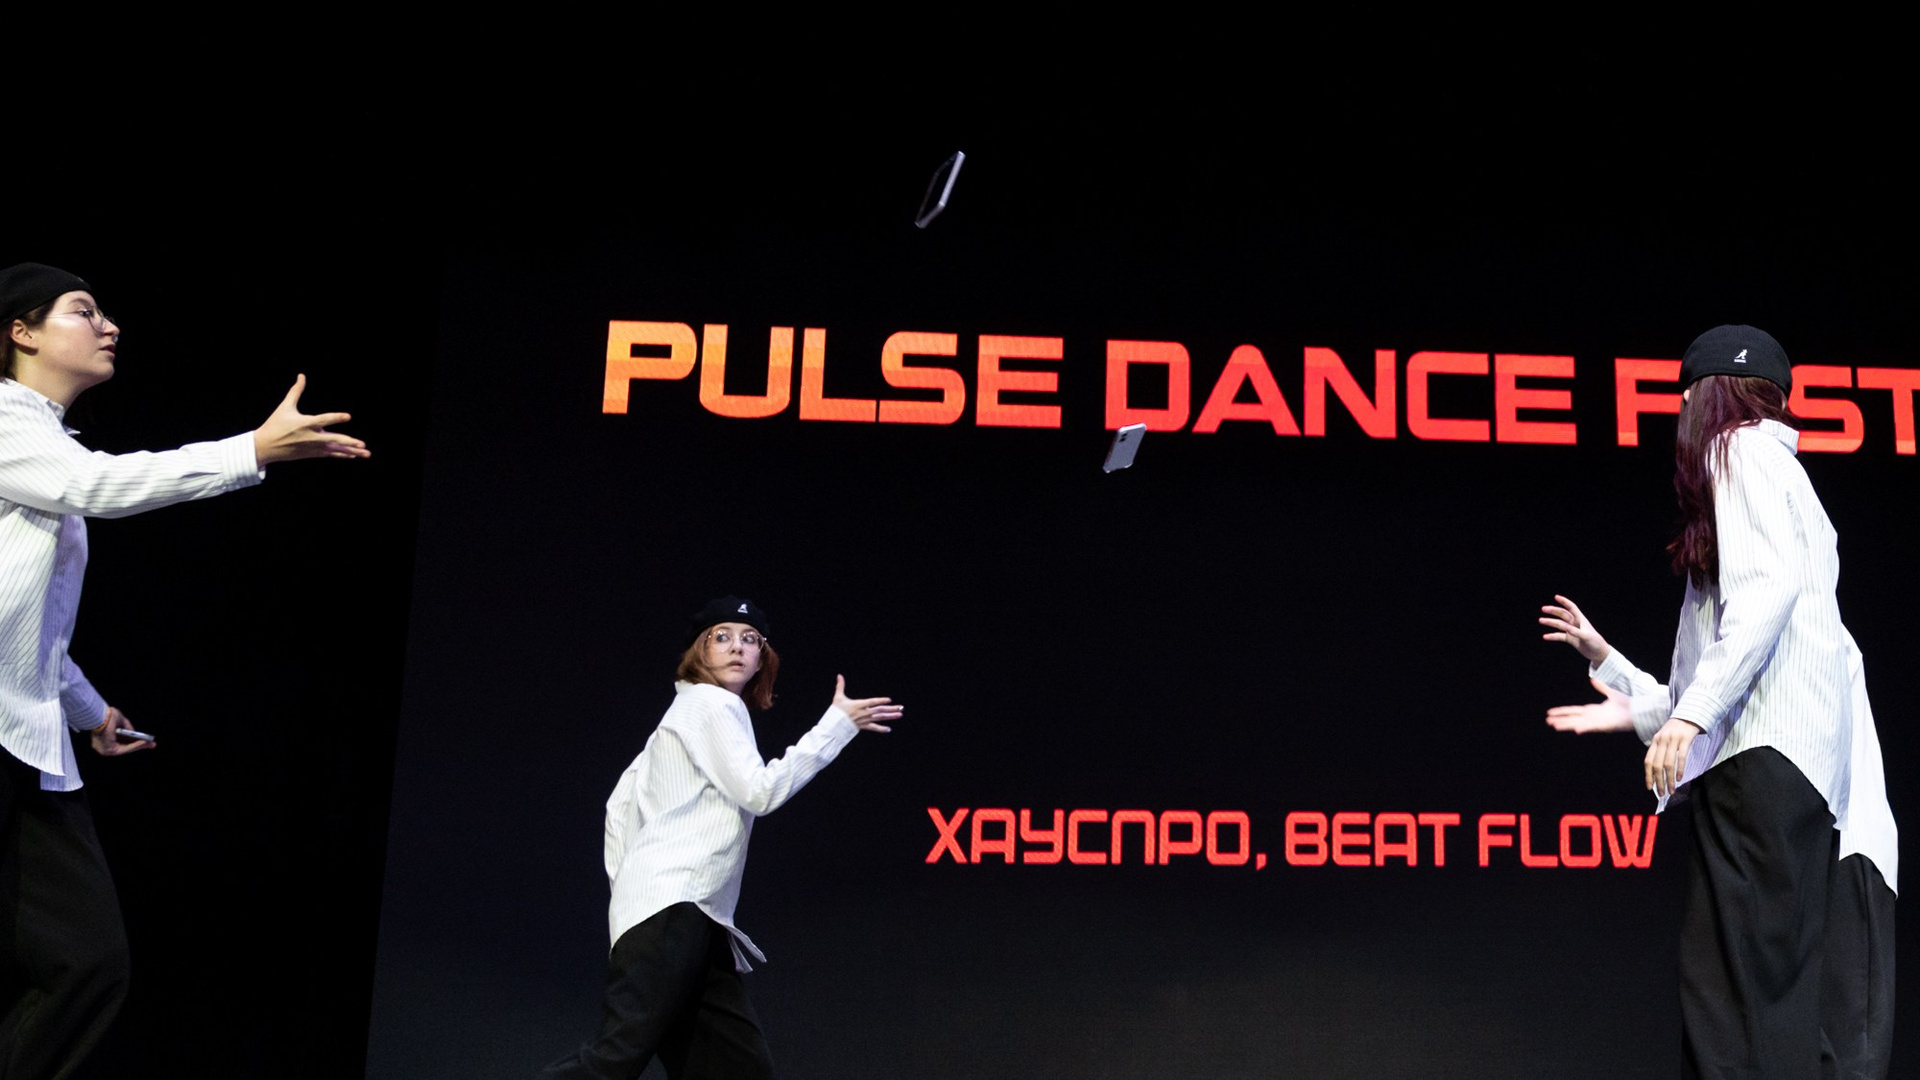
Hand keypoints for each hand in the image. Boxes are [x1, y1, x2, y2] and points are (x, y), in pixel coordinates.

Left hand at [90, 706, 153, 756]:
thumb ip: (126, 727)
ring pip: (125, 748)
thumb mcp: (119, 720)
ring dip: (139, 746)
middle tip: (150, 744)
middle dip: (138, 745)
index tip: (142, 740)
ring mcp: (105, 749)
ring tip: (150, 744)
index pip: (118, 741)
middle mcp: (102, 746)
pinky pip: (124, 749)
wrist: (99, 716)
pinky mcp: (108, 750)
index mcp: (102, 738)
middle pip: (124, 747)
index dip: (131, 741)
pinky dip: (135, 746)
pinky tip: (143, 743)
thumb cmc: (106, 716)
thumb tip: (134, 733)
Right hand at [253, 374, 370, 464]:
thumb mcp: (284, 407)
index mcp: (305, 423)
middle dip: (348, 442)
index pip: (323, 419)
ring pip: (335, 449)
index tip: (348, 416)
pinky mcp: (313, 453)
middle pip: (333, 439)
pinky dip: (342, 454)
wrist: (265, 446)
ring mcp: (313, 447)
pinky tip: (354, 454)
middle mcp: (311, 436)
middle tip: (362, 444)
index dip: (336, 417)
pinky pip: (331, 454)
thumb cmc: (275, 424)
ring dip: (352, 451)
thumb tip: (302, 375)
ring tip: (366, 453)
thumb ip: (296, 391)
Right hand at [833, 674, 902, 733]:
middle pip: (879, 710)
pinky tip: (889, 729)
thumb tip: (839, 675)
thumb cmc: (836, 711)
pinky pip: (873, 728)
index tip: (889, 699)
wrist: (833, 726)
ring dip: (890, 716)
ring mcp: (864, 720)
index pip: (871, 702)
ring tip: (899, 715)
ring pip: (879, 718)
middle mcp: (863, 713)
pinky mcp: (863, 726)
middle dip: (891, 709)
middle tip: (901, 708)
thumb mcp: (838, 697)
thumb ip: (840, 686)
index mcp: (858, 705)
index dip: (880, 700)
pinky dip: (881, 729)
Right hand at [1539, 594, 1610, 665]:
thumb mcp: (1587, 636)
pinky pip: (1559, 636)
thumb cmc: (1596, 642)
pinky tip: (1545, 636)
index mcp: (1581, 620)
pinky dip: (1552, 636)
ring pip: (1559, 624)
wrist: (1598, 653)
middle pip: (1563, 614)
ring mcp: (1572, 631)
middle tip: (1543, 609)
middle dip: (1553, 611)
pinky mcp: (1570, 639)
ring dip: (1550, 622)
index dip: (1564, 602)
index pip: (1572, 608)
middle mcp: (1575, 624)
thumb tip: (1567, 628)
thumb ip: (1577, 632)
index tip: (1556, 597)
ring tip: (1541, 620)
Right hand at [1546, 678, 1633, 733]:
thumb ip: (1602, 687)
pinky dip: (1584, 728)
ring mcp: (1598, 722)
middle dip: (1561, 720)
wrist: (1638, 709)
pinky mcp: (1605, 726)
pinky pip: (1593, 727)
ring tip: (1555, 726)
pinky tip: (1576, 730)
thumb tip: (1593, 679)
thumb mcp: (1611, 693)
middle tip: (1548, 721)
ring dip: (1567, 725)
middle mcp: (1593, 717)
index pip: (1574, 711)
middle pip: (1573, 718)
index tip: (1550, 713)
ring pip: (1578, 724)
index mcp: (1593, 710)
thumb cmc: (1627, 704)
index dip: (1562, 712)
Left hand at [1645, 717, 1702, 796]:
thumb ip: (1660, 751)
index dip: (1648, 775)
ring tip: (1672, 790)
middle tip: (1663, 793)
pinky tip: (1680, 778)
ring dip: (1670, 779)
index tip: (1650, 788)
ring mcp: (1673, 740)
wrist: (1689, 715)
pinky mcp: (1685, 739)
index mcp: (1655, 742)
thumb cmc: (1676, 730)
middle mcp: (1662, 741)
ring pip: (1668, 764)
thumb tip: (1657, 771)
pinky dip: (1680, 769)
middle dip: (1659, 781)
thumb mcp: (1663, 738)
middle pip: (1657, 765)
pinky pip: (1681, 757)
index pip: (1648, 761)